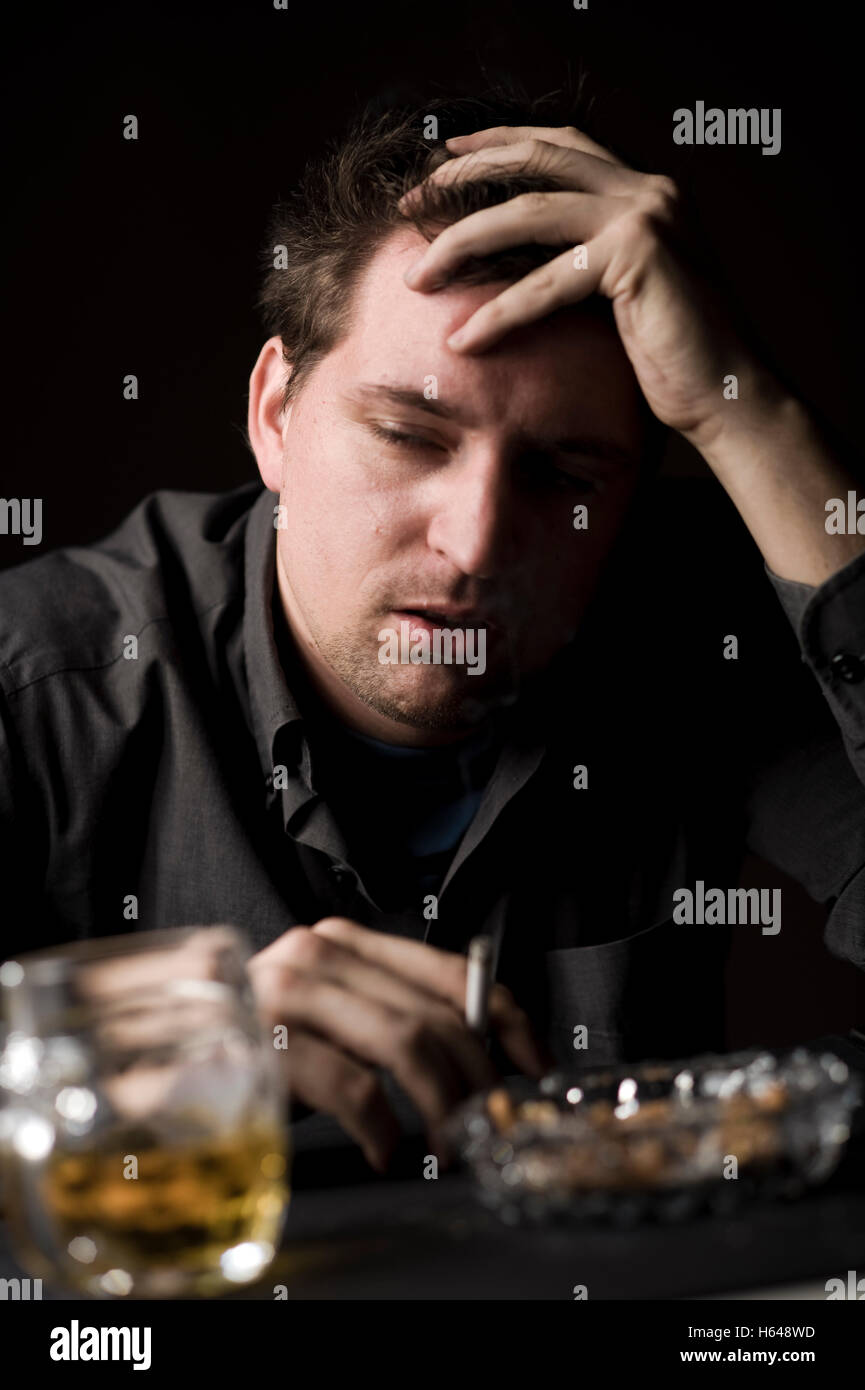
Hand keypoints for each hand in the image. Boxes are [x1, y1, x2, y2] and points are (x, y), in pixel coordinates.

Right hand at [248, 918, 552, 1172]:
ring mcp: (285, 992)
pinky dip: (381, 1126)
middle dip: (477, 1079)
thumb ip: (391, 1014)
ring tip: (446, 1143)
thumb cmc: (252, 1046)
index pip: (450, 971)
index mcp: (342, 941)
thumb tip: (480, 1051)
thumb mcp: (331, 1022)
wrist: (156, 1065)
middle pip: (435, 1014)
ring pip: (405, 1042)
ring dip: (441, 1104)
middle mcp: (316, 953)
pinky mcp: (261, 1042)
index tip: (533, 1064)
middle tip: (487, 1125)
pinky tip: (384, 1149)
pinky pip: (350, 1085)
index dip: (505, 1019)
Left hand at [400, 124, 771, 450]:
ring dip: (461, 244)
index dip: (498, 143)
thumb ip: (586, 261)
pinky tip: (464, 341)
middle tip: (410, 204)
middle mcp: (647, 189)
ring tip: (417, 279)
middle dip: (463, 178)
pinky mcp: (638, 258)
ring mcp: (645, 216)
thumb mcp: (625, 294)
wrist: (728, 393)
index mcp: (644, 189)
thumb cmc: (674, 357)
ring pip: (527, 213)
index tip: (444, 159)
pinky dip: (499, 314)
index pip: (559, 144)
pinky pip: (547, 283)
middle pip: (534, 159)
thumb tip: (520, 263)